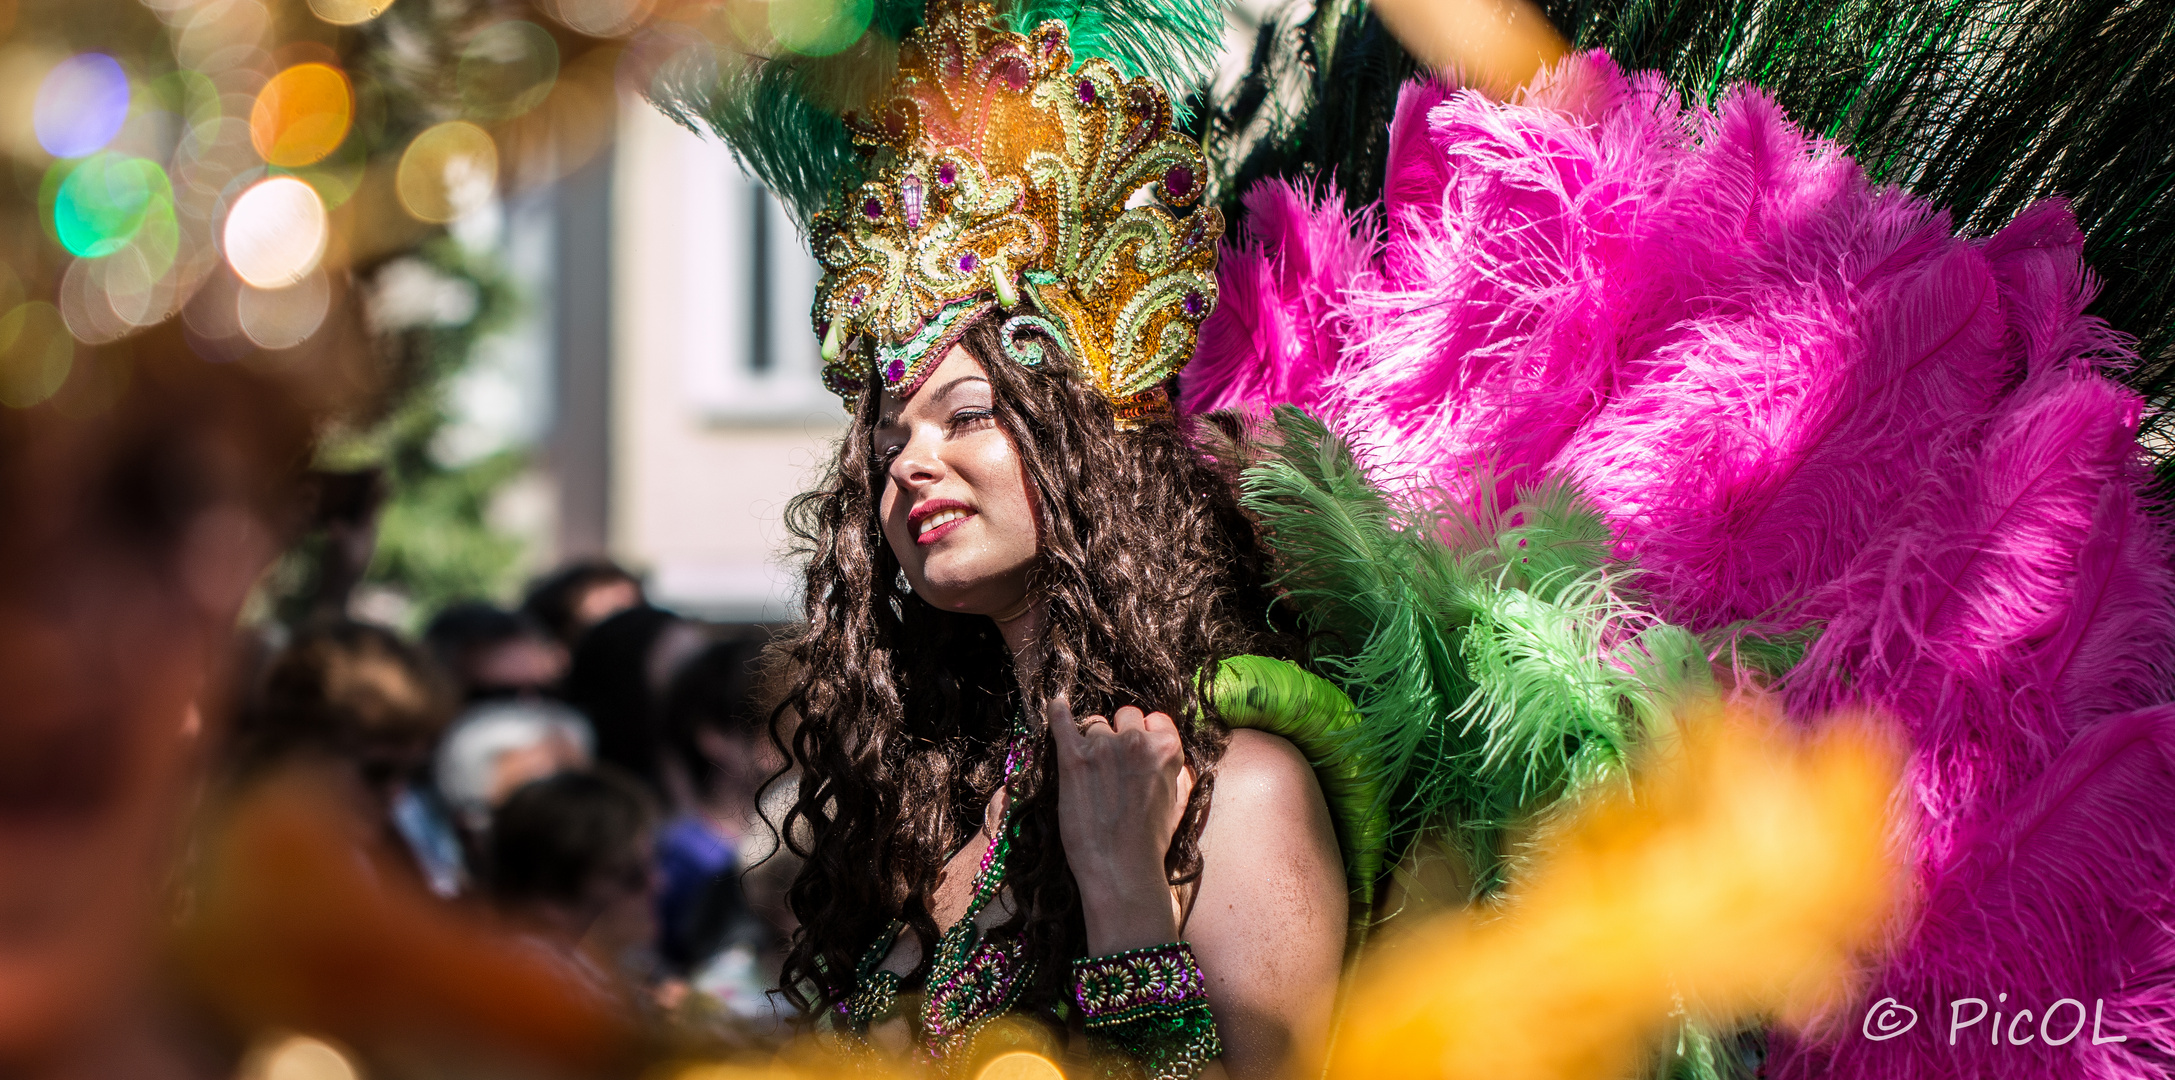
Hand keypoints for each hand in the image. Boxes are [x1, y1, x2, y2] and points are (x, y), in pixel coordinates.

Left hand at [1048, 695, 1192, 954]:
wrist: (1122, 869)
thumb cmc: (1151, 842)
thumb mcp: (1178, 800)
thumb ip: (1173, 768)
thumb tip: (1163, 749)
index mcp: (1167, 749)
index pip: (1154, 719)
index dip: (1144, 733)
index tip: (1137, 749)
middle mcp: (1137, 741)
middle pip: (1125, 716)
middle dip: (1120, 734)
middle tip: (1113, 764)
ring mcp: (1103, 747)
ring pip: (1095, 726)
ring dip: (1093, 743)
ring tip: (1092, 774)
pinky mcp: (1073, 758)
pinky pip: (1062, 721)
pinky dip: (1058, 711)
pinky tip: (1056, 703)